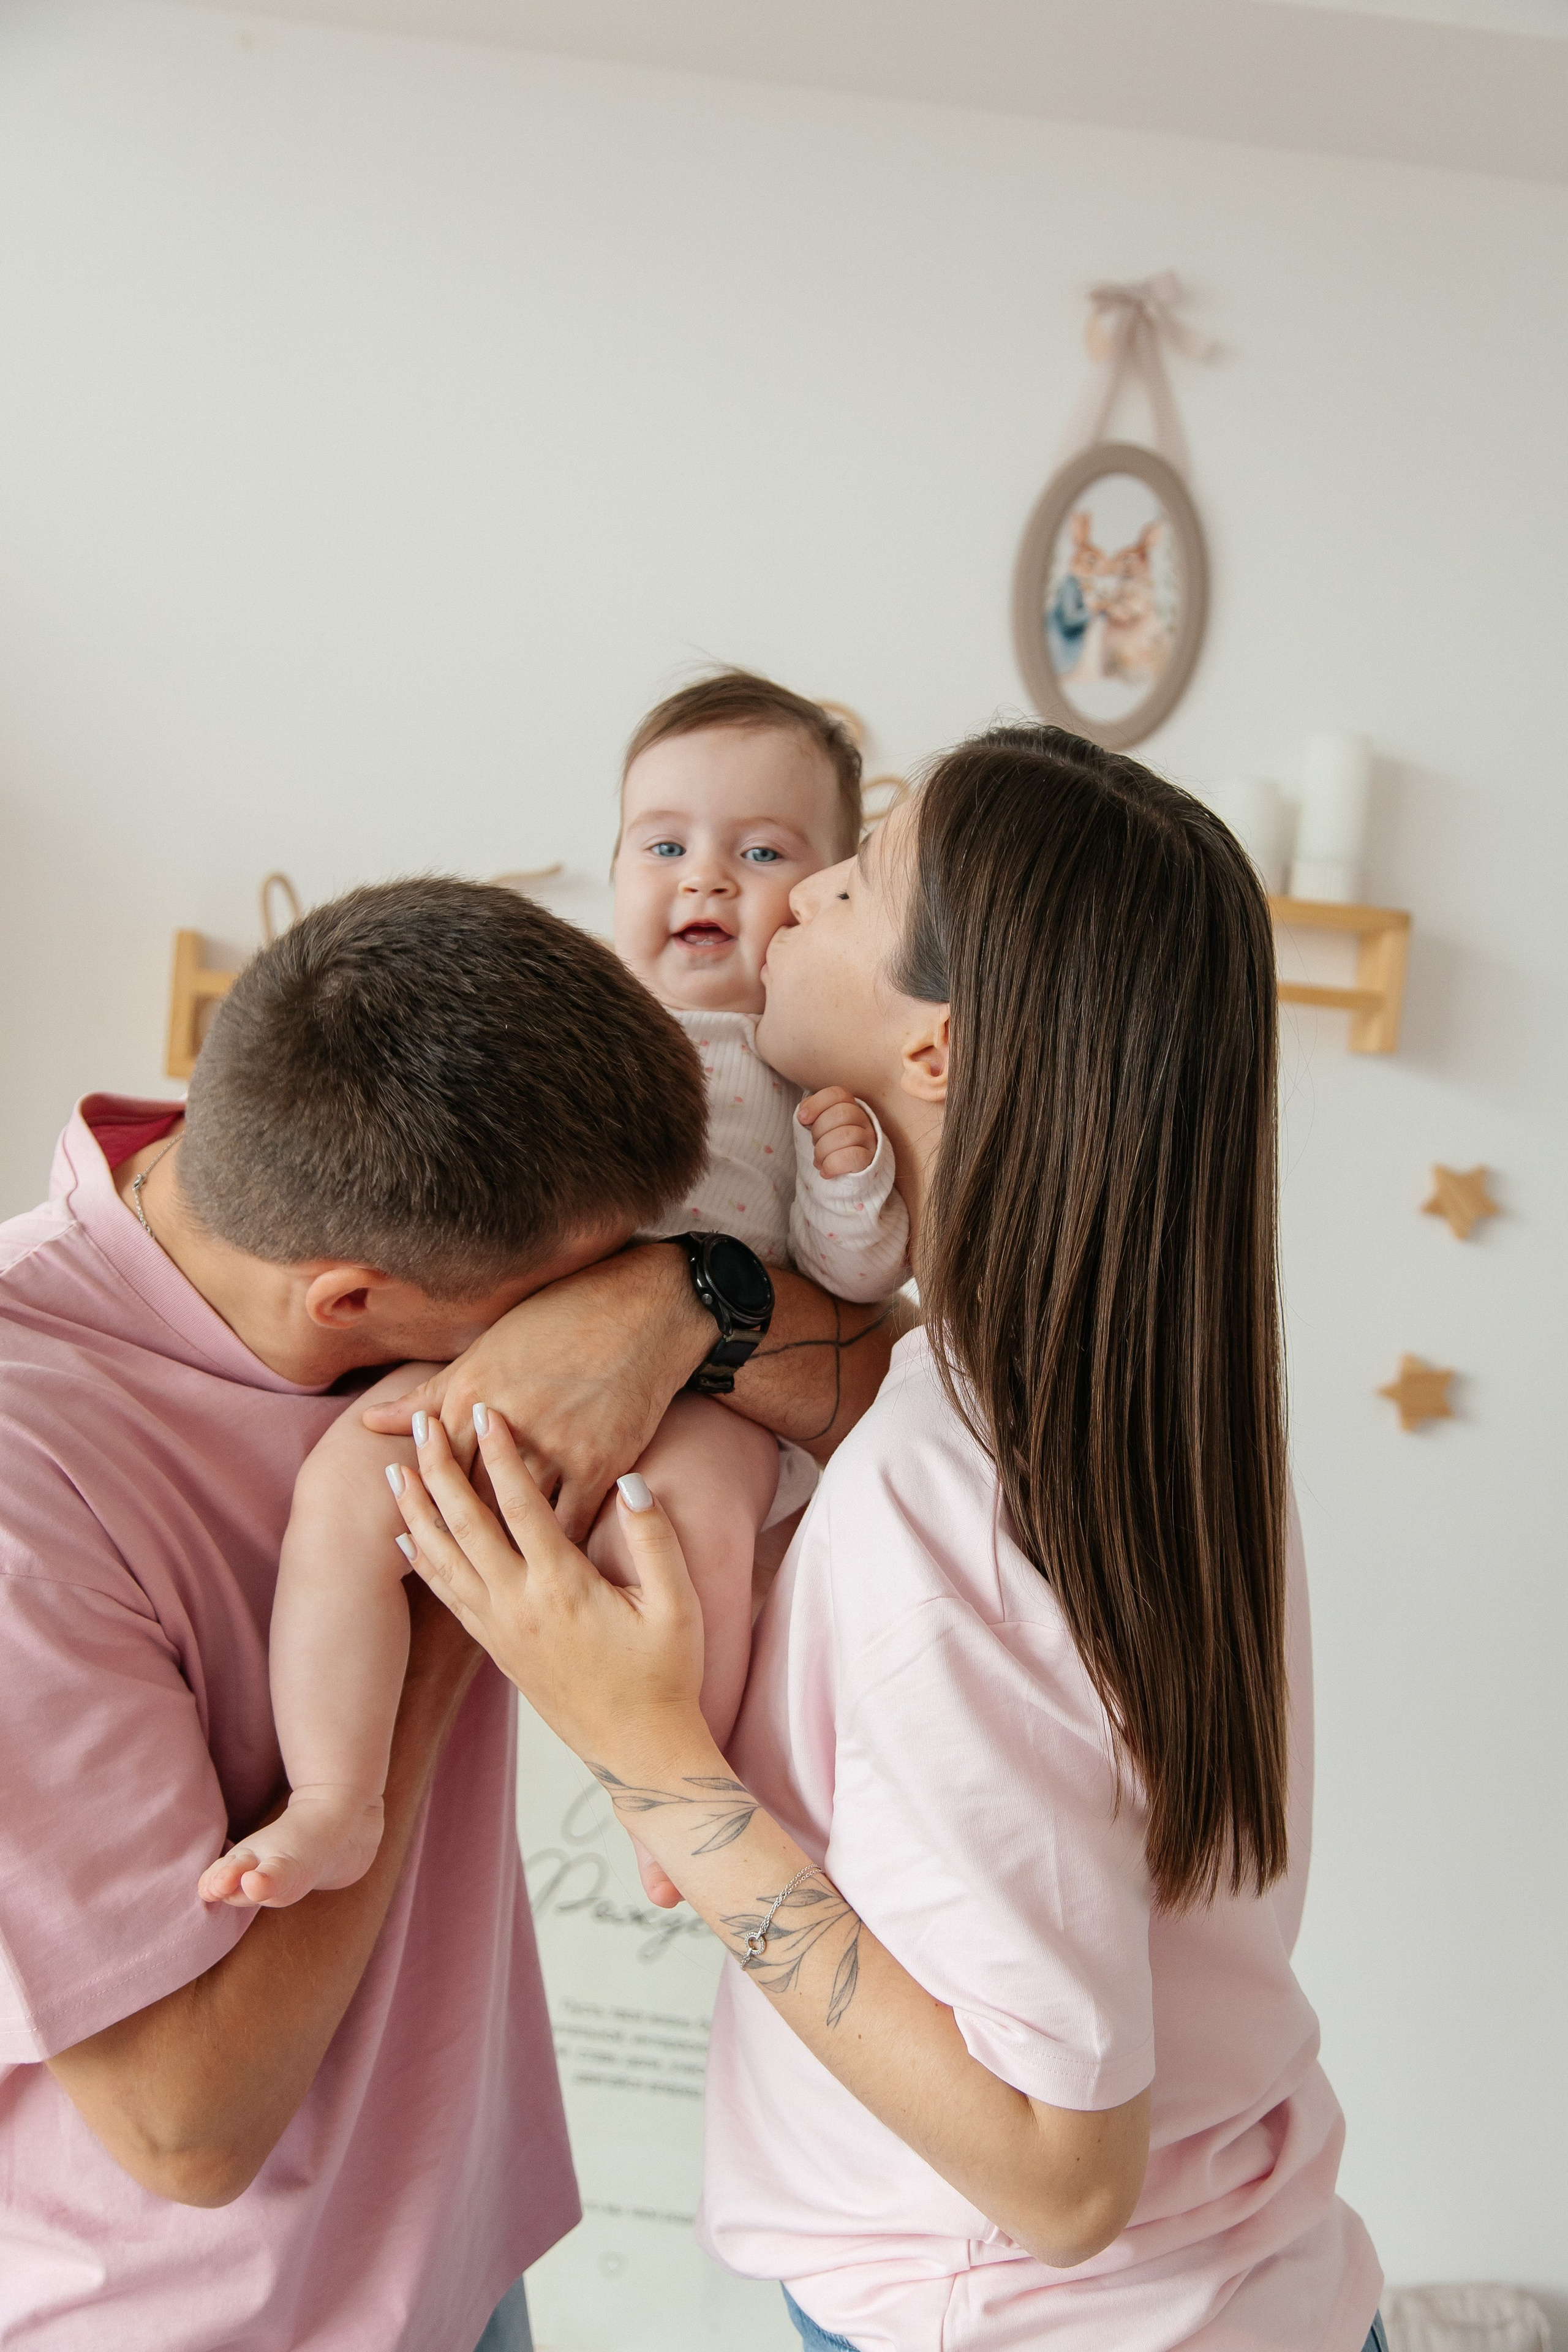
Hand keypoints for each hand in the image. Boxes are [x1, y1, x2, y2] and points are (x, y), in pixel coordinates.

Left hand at [362, 1244, 712, 1539]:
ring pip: (513, 1517)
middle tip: (445, 1567)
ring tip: (488, 1579)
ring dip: (500, 1551)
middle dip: (455, 1536)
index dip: (421, 1501)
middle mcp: (507, 1425)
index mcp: (472, 1393)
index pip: (434, 1465)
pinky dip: (555, 1547)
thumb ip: (430, 1394)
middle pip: (467, 1499)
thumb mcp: (487, 1348)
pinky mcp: (600, 1463)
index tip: (410, 1531)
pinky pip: (571, 1521)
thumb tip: (370, 1422)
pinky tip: (544, 1569)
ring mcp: (555, 1447)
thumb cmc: (561, 1318)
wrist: (644, 1310)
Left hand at [390, 1409, 705, 1773]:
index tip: (485, 1409)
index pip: (520, 1504)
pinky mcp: (496, 1650)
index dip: (500, 1453)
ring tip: (392, 1471)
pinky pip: (448, 1596)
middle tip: (419, 1426)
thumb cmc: (666, 1674)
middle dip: (438, 1471)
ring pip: (444, 1560)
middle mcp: (520, 1605)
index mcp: (563, 1586)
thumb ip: (654, 1539)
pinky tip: (407, 1538)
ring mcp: (502, 1629)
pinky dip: (423, 1561)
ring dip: (416, 1512)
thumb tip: (632, 1482)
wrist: (640, 1749)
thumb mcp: (678, 1604)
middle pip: (465, 1525)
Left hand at [797, 1087, 877, 1179]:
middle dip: (819, 1130)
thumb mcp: (819, 1126)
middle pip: (841, 1113)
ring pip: (846, 1135)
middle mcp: (864, 1120)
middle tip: (814, 1144)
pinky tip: (825, 1171)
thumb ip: (812, 1113)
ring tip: (818, 1160)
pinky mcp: (869, 1160)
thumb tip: (803, 1114)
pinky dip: (832, 1165)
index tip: (802, 1119)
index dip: (817, 1103)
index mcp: (851, 1107)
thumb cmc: (830, 1145)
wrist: (847, 1173)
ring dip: (823, 1150)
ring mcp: (869, 1140)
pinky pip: (851, 1157)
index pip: (837, 1094)